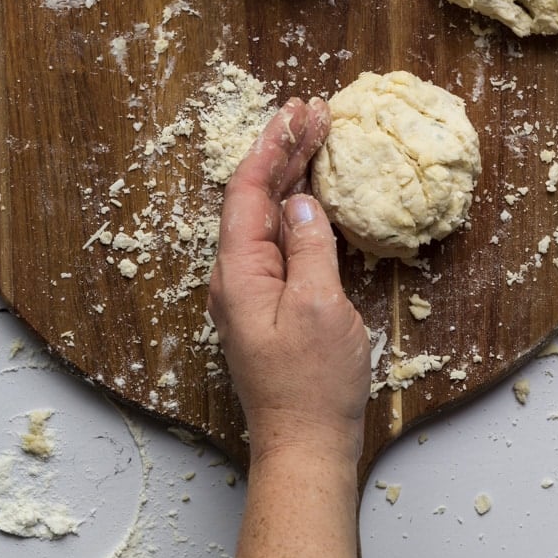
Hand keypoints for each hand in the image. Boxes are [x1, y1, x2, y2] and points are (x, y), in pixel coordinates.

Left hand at [208, 97, 370, 467]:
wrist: (306, 446)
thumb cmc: (312, 386)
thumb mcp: (320, 308)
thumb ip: (309, 248)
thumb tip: (301, 204)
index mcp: (239, 272)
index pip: (248, 191)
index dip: (271, 147)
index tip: (296, 112)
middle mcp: (237, 276)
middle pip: (256, 196)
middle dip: (284, 151)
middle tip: (314, 111)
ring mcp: (252, 290)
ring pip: (268, 215)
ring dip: (292, 174)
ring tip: (316, 135)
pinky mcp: (271, 302)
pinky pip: (280, 241)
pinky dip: (298, 208)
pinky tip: (313, 192)